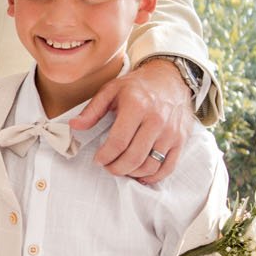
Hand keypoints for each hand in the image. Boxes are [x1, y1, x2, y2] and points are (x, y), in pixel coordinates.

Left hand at [71, 58, 194, 184]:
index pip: (118, 142)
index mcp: (137, 106)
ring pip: (150, 165)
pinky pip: (168, 167)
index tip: (98, 160)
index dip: (105, 156)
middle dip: (116, 168)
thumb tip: (74, 126)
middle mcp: (156, 120)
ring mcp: (171, 131)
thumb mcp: (111, 90)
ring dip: (132, 173)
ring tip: (122, 168)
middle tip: (108, 167)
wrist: (170, 78)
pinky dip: (153, 176)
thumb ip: (92, 110)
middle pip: (134, 157)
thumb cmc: (138, 86)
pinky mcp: (181, 139)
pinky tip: (140, 174)